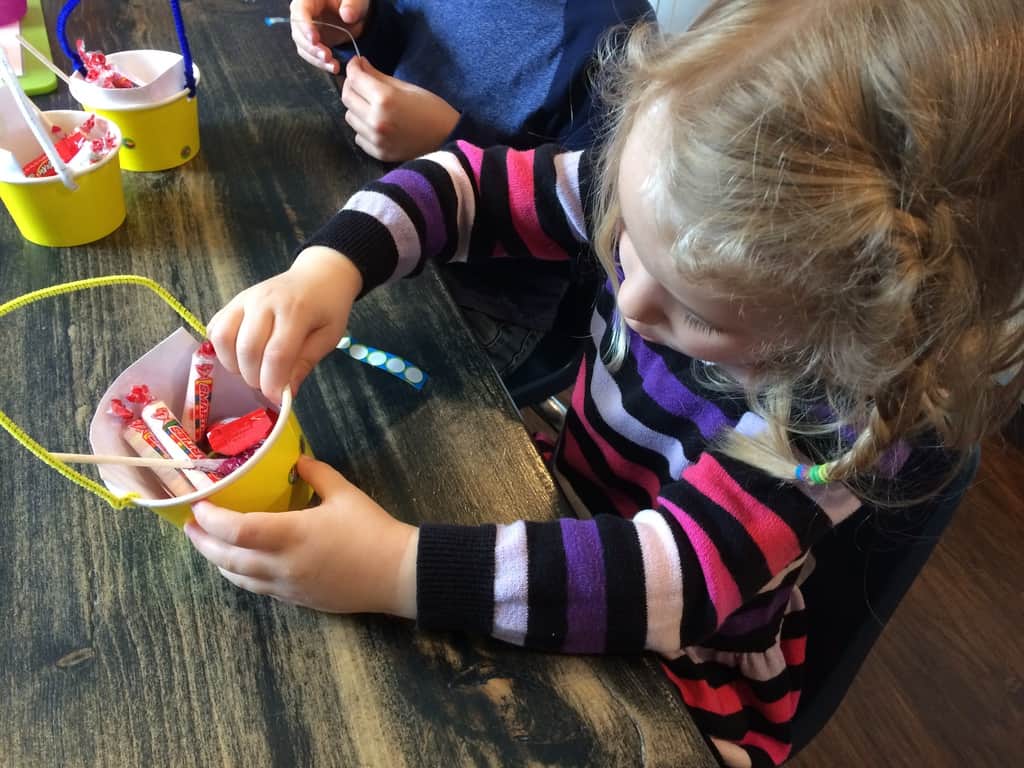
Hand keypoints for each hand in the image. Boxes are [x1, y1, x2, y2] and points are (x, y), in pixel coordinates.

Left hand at [184, 455, 418, 617]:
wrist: (397, 574)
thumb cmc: (372, 530)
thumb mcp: (344, 493)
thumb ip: (315, 474)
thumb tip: (295, 461)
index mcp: (292, 534)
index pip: (237, 530)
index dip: (211, 519)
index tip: (197, 506)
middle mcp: (282, 565)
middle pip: (226, 558)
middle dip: (202, 542)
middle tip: (190, 525)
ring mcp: (287, 586)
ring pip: (238, 578)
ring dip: (216, 561)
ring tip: (207, 544)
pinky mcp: (296, 600)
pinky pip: (256, 589)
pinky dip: (239, 575)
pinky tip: (237, 565)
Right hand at [207, 247, 361, 401]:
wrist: (319, 275)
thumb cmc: (327, 308)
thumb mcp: (328, 337)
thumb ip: (305, 363)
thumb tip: (286, 392)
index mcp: (295, 310)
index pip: (277, 354)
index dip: (273, 383)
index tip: (278, 399)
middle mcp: (264, 301)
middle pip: (248, 349)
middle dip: (255, 377)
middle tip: (268, 384)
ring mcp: (245, 299)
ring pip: (223, 338)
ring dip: (234, 364)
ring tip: (252, 370)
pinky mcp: (233, 301)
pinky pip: (215, 328)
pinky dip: (222, 349)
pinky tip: (240, 355)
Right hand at [290, 0, 369, 74]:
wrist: (356, 14)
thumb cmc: (352, 2)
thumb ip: (352, 5)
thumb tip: (347, 15)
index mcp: (308, 0)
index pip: (300, 12)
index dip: (305, 26)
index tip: (315, 38)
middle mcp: (304, 15)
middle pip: (298, 32)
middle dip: (311, 47)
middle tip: (326, 56)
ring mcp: (307, 31)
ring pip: (304, 47)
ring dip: (316, 59)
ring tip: (333, 65)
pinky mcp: (313, 44)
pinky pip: (312, 56)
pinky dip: (322, 64)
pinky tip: (333, 67)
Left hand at [342, 56, 460, 161]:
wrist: (448, 138)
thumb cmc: (431, 109)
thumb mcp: (407, 87)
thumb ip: (379, 77)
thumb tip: (360, 65)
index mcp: (384, 99)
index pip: (355, 79)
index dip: (353, 67)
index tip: (356, 63)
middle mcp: (375, 120)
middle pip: (347, 98)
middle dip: (352, 86)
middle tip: (361, 82)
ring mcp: (376, 139)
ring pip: (350, 118)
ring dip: (357, 108)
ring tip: (370, 105)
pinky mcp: (378, 153)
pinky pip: (358, 136)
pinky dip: (363, 128)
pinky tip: (377, 124)